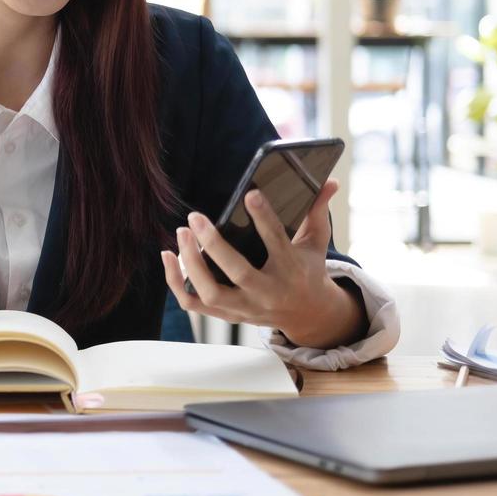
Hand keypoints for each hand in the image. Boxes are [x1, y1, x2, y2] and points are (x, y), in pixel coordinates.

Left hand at [160, 179, 365, 348]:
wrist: (307, 314)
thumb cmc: (306, 269)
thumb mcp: (316, 242)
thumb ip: (317, 211)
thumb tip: (329, 181)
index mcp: (291, 270)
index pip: (277, 243)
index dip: (264, 218)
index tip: (250, 194)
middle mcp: (267, 292)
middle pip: (237, 272)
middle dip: (213, 245)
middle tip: (195, 217)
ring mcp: (244, 306)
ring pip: (210, 292)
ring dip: (190, 264)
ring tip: (181, 233)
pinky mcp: (226, 313)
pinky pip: (193, 303)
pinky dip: (176, 282)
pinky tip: (167, 256)